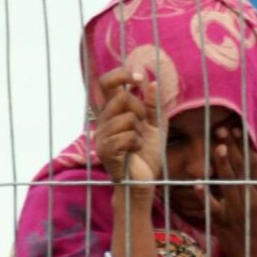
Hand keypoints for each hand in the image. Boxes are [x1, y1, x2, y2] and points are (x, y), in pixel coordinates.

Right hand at [95, 68, 166, 202]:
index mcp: (112, 113)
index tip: (138, 77)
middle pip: (121, 98)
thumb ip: (153, 105)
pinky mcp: (104, 150)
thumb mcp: (156, 126)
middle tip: (143, 127)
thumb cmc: (147, 155)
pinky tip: (134, 151)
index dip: (120, 75)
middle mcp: (102, 122)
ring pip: (127, 118)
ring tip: (138, 143)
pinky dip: (137, 143)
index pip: (106, 84)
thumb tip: (151, 83)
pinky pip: (127, 135)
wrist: (144, 181)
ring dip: (140, 131)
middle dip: (140, 111)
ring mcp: (101, 136)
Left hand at [194, 126, 256, 256]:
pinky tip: (198, 184)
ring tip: (218, 146)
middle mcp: (255, 199)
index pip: (256, 164)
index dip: (245, 145)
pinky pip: (212, 208)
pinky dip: (205, 197)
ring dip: (223, 164)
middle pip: (242, 169)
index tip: (237, 128)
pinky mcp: (224, 223)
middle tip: (221, 128)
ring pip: (229, 183)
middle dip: (232, 148)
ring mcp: (239, 211)